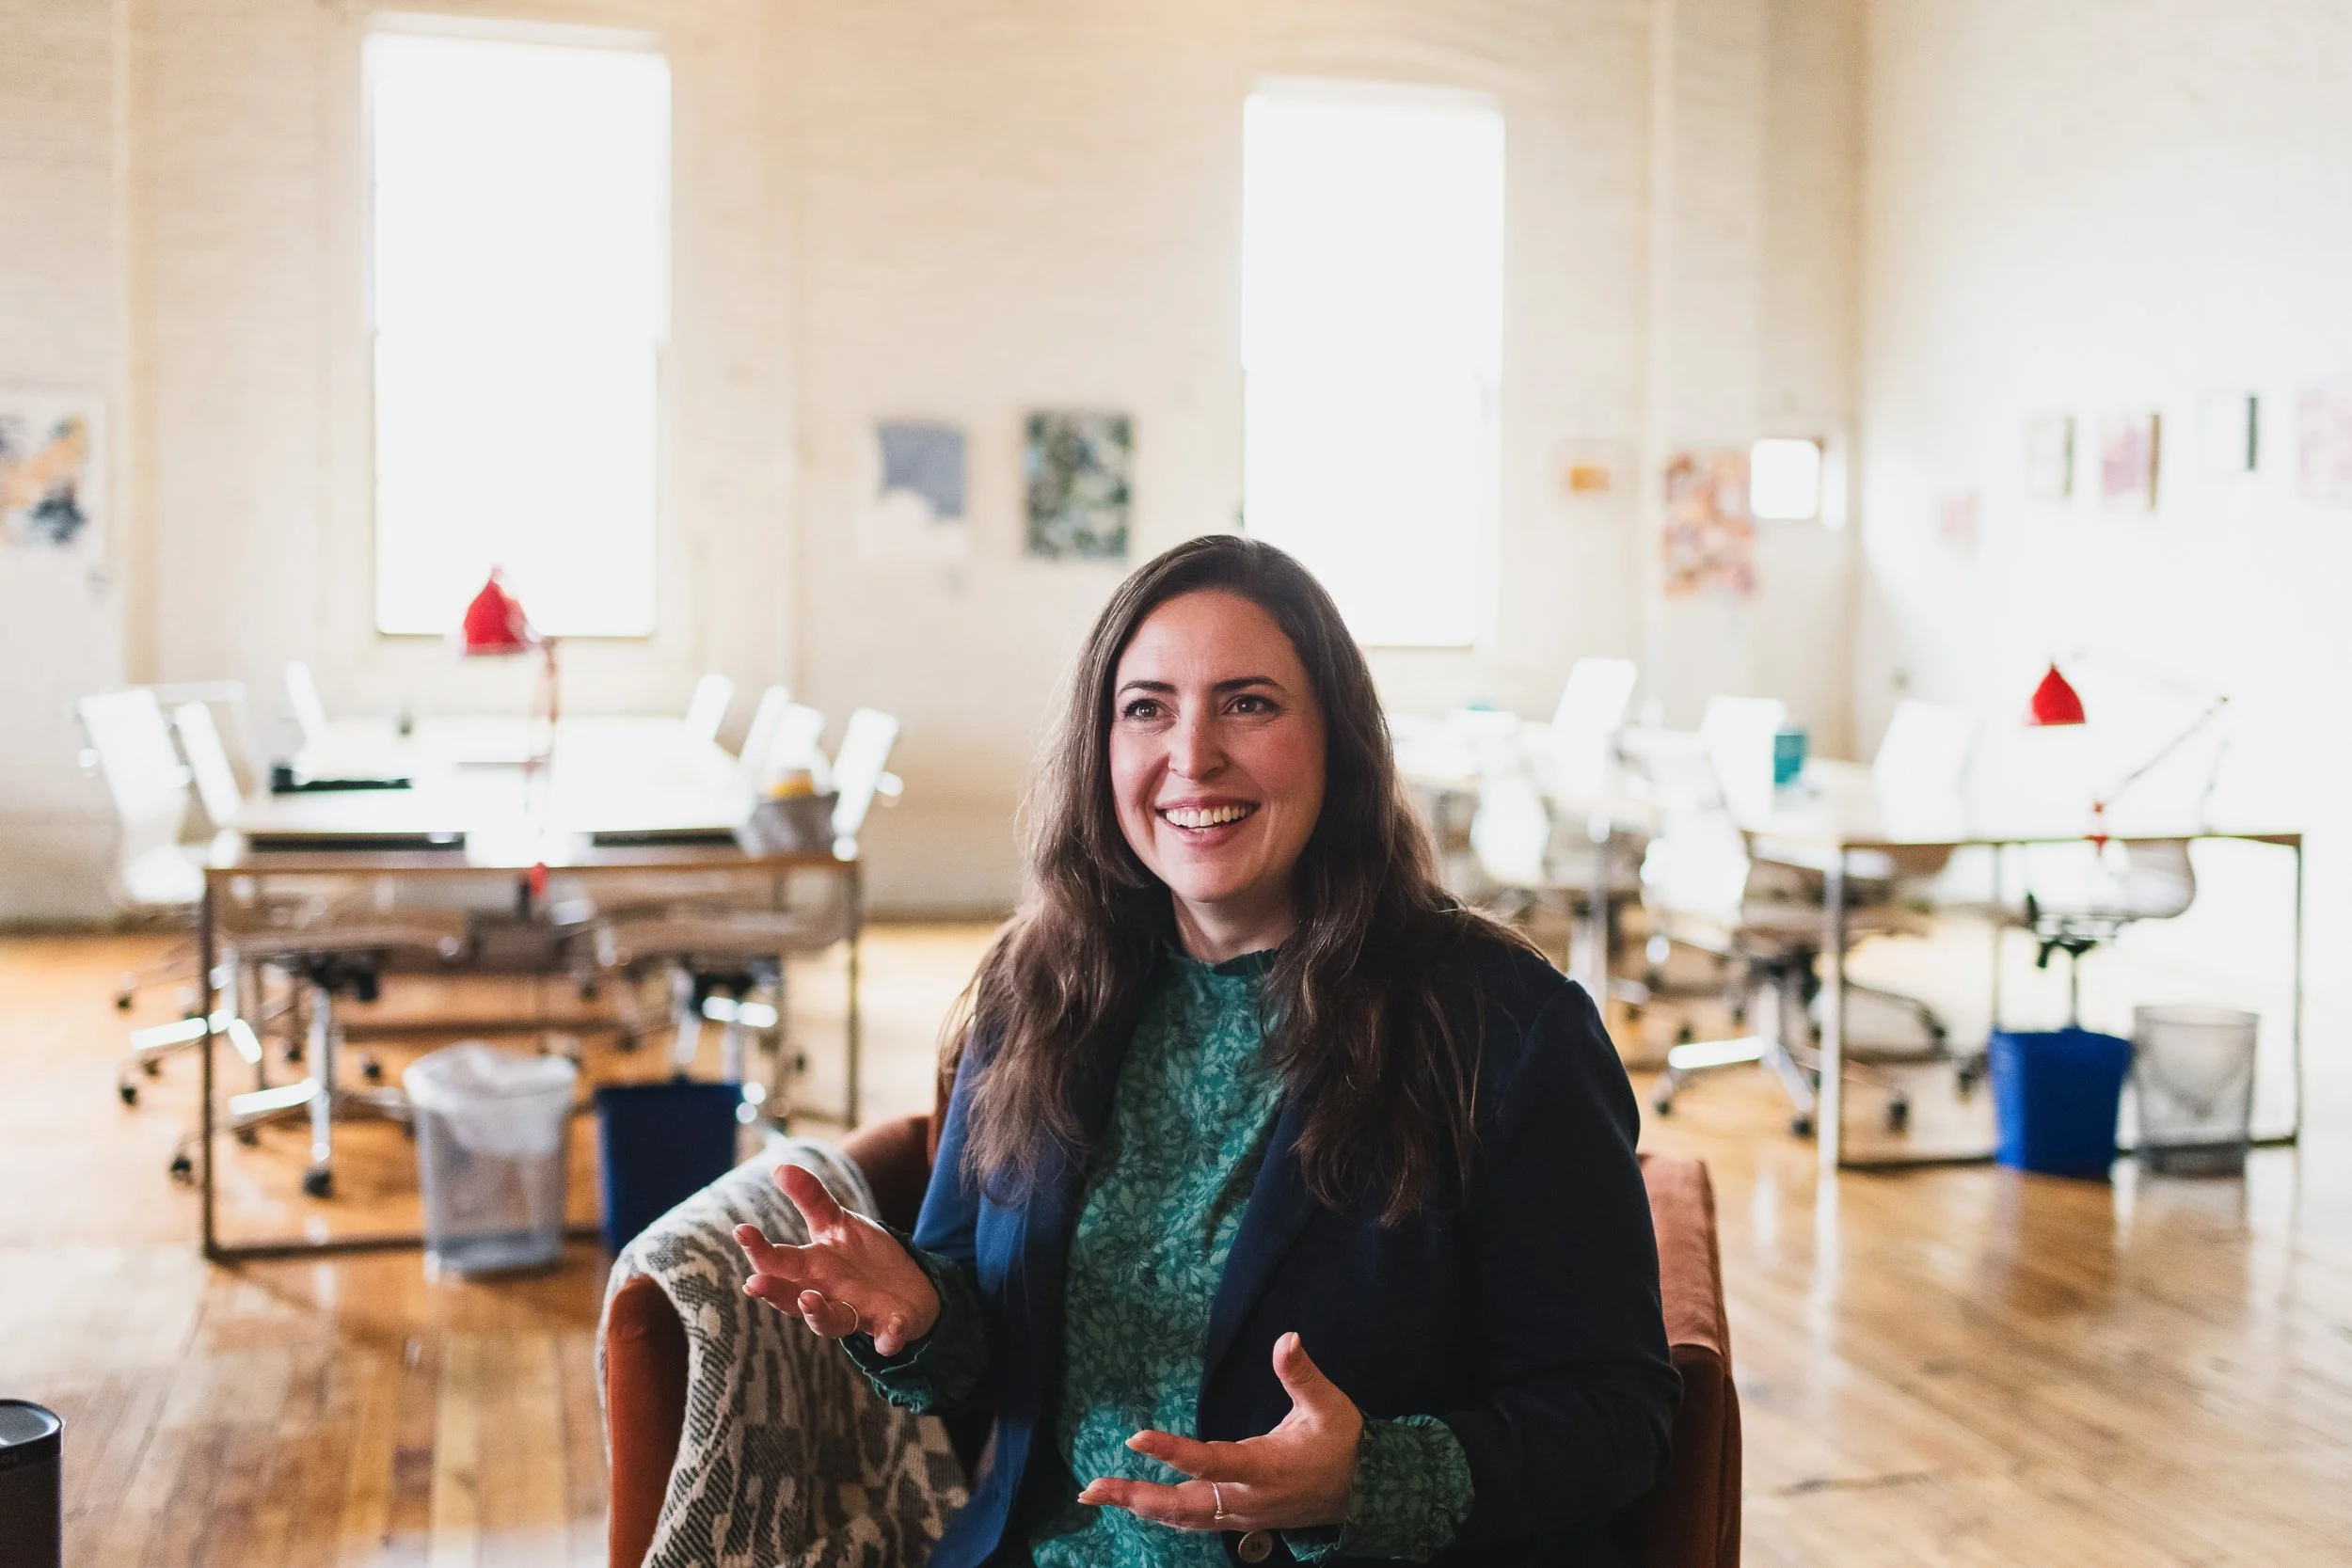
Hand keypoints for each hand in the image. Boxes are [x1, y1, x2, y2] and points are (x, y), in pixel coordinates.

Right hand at [732, 1162, 941, 1354]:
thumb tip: (778, 1166)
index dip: (758, 1249)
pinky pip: (887, 1338)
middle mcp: (827, 1297)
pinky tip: (891, 1331)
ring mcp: (858, 1315)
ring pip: (832, 1323)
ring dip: (819, 1315)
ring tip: (810, 1299)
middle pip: (793, 1299)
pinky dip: (889, 1338)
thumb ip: (810, 1199)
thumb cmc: (863, 1259)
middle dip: (774, 1291)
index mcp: (811, 1270)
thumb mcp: (838, 1224)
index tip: (741, 1230)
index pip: (777, 1263)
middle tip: (754, 1282)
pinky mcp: (890, 1328)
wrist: (912, 1289)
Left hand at [1077, 1332, 1362, 1532]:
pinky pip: (1193, 1521)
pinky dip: (1160, 1514)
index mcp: (1265, 1469)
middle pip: (1183, 1505)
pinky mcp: (1240, 1521)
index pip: (1212, 1462)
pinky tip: (1134, 1505)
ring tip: (1096, 1494)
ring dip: (1139, 1506)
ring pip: (1183, 1518)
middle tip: (1092, 1487)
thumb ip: (1302, 1375)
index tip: (1136, 1437)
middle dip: (1135, 1496)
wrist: (1365, 1493)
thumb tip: (1286, 1338)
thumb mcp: (1329, 1406)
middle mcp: (1247, 1499)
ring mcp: (1242, 1516)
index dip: (1173, 1452)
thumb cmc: (1344, 1444)